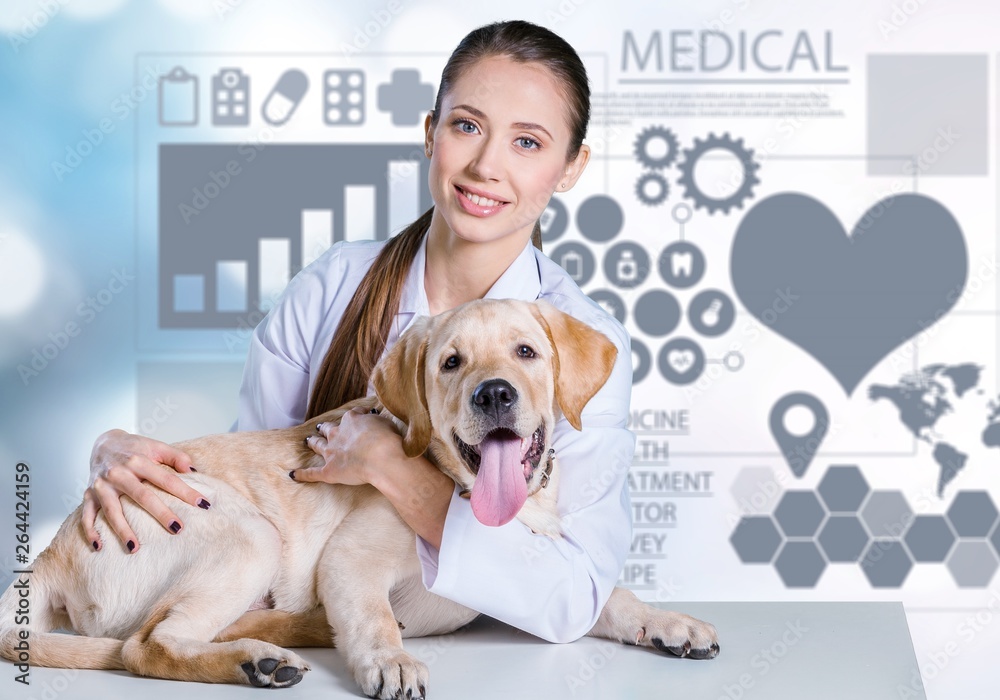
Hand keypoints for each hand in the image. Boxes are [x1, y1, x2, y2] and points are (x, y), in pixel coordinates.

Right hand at [83, 429, 207, 552]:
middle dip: (160, 513)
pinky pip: (86, 516)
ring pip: (112, 511)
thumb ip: (176, 457)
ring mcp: (102, 486)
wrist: (103, 443)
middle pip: (141, 496)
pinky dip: (90, 532)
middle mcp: (118, 473)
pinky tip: (99, 547)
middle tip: (177, 529)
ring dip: (122, 530)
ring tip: (135, 548)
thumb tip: (193, 472)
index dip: (185, 492)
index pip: (166, 479)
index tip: (203, 505)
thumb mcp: (156, 446)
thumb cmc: (134, 448)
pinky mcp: (89, 495)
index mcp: (138, 461)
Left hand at [292, 407, 402, 485]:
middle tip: (321, 427)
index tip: (362, 416)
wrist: (381, 458)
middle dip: (325, 428)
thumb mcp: (387, 424)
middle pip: (329, 429)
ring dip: (312, 442)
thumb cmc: (387, 440)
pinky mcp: (328, 471)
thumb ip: (379, 422)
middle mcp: (338, 434)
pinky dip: (302, 474)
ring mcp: (331, 452)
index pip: (352, 415)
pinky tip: (293, 475)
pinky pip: (312, 473)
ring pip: (318, 445)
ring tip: (308, 440)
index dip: (357, 416)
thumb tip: (377, 422)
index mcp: (352, 420)